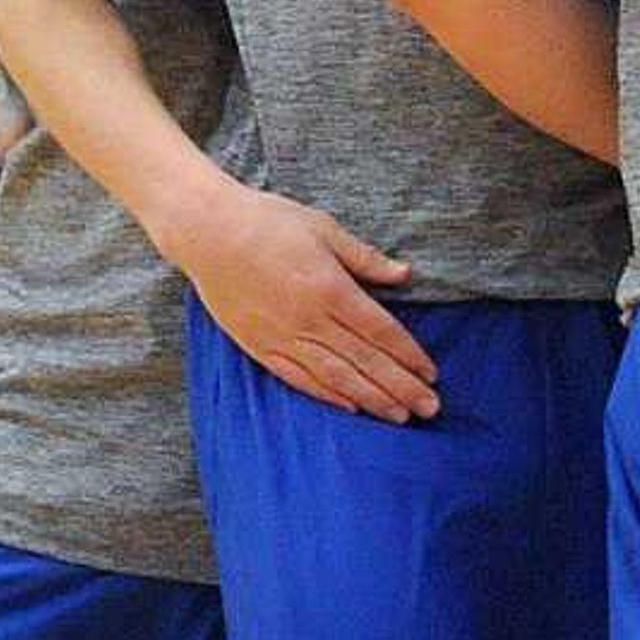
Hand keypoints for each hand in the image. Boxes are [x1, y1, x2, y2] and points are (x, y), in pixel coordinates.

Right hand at [165, 180, 444, 422]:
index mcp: (330, 288)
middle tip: (431, 409)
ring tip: (400, 417)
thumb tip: (405, 274)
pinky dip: (327, 396)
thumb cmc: (269, 222)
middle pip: (364, 361)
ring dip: (371, 399)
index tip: (431, 372)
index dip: (408, 354)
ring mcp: (283, 337)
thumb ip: (365, 258)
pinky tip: (350, 408)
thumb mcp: (324, 229)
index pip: (380, 331)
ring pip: (336, 377)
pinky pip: (299, 378)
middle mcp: (309, 319)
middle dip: (401, 387)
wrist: (208, 233)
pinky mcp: (260, 347)